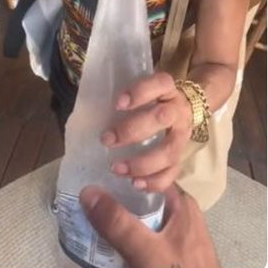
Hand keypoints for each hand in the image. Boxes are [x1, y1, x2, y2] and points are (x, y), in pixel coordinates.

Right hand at [80, 184, 220, 267]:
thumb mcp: (146, 249)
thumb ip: (119, 223)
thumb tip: (88, 191)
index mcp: (181, 203)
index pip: (151, 176)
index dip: (125, 172)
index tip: (95, 172)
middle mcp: (181, 213)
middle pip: (145, 198)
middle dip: (117, 198)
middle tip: (84, 198)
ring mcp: (178, 234)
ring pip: (144, 219)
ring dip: (121, 220)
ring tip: (90, 218)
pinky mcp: (172, 252)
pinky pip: (147, 237)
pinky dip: (129, 238)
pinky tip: (110, 243)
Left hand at [101, 72, 193, 191]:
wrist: (183, 112)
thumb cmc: (151, 103)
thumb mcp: (142, 94)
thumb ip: (122, 102)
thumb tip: (84, 114)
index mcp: (167, 92)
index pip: (161, 84)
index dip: (141, 92)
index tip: (118, 103)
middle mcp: (178, 112)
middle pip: (163, 117)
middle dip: (133, 130)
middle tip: (107, 139)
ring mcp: (182, 136)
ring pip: (170, 150)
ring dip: (143, 162)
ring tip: (117, 168)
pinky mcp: (181, 157)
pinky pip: (173, 172)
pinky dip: (156, 181)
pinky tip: (136, 184)